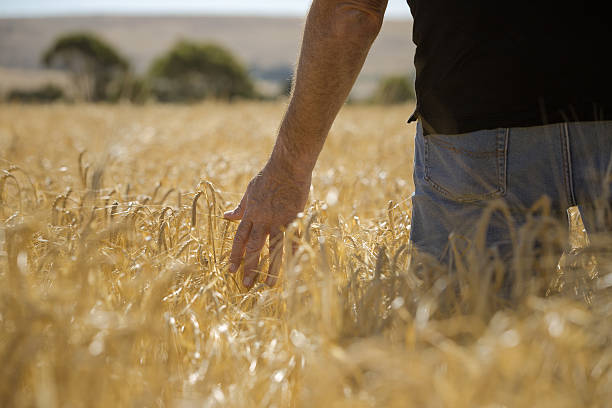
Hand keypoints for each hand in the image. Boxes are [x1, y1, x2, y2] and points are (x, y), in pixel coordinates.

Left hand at [223, 160, 310, 287]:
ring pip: (273, 248)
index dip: (235, 255)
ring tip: (268, 285)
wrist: (287, 167)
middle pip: (254, 247)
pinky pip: (293, 239)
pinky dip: (294, 253)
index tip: (231, 270)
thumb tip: (226, 216)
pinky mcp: (294, 218)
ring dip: (271, 268)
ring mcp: (279, 220)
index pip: (239, 239)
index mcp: (251, 213)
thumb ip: (240, 207)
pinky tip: (293, 267)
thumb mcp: (249, 191)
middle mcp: (263, 220)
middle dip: (250, 267)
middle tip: (246, 284)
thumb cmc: (268, 177)